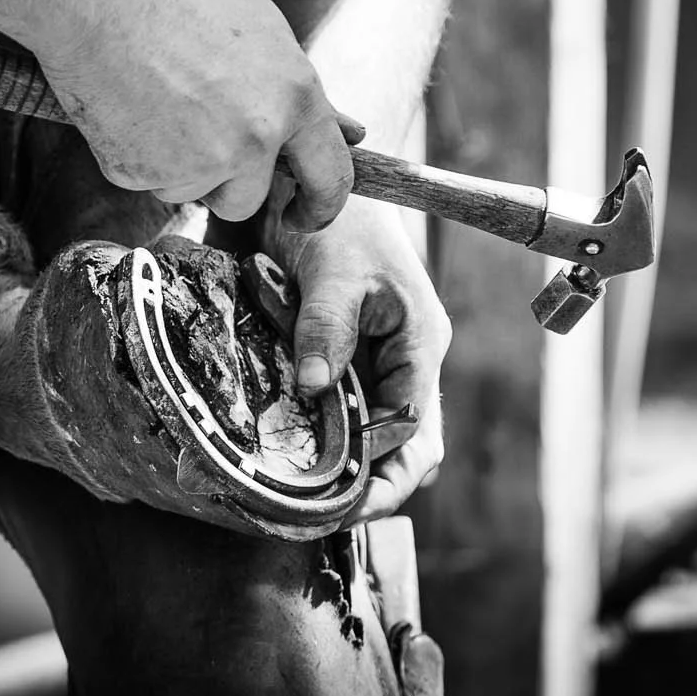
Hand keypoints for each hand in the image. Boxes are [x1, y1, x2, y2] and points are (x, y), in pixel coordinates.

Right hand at [26, 0, 353, 227]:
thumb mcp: (263, 30)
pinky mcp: (145, 174)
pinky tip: (129, 109)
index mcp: (294, 98)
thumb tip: (349, 134)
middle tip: (195, 137)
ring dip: (177, 167)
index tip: (304, 217)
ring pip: (194, 193)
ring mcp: (200, 161)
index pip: (332, 176)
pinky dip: (136, 156)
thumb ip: (301, 92)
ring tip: (157, 104)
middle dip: (226, 182)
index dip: (321, 207)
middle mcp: (254, 138)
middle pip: (247, 200)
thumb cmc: (180, 3)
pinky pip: (147, 182)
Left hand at [274, 196, 449, 522]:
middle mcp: (401, 363)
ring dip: (336, 466)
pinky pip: (331, 409)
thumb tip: (313, 388)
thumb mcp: (334, 269)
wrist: (311, 180)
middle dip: (367, 487)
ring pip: (366, 435)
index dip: (386, 476)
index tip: (344, 503)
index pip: (416, 432)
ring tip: (292, 496)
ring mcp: (369, 363)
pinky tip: (277, 448)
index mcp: (419, 344)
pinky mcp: (334, 357)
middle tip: (315, 515)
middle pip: (401, 447)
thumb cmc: (342, 215)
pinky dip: (309, 433)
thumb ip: (326, 326)